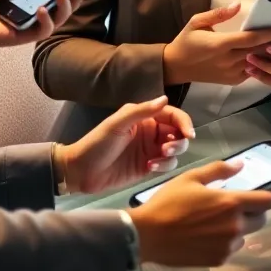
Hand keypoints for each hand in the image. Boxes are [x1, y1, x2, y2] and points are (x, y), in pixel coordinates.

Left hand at [58, 95, 194, 193]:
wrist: (81, 171)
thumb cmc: (96, 143)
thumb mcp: (117, 123)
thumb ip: (142, 111)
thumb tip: (165, 99)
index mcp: (144, 118)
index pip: (172, 116)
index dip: (183, 123)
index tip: (189, 134)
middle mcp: (151, 133)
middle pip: (178, 133)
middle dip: (179, 140)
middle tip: (168, 148)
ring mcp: (150, 150)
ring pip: (175, 150)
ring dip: (172, 154)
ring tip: (157, 159)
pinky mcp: (148, 167)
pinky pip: (166, 165)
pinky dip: (164, 166)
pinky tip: (149, 167)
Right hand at [127, 160, 270, 266]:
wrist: (147, 235)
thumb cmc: (168, 203)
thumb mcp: (191, 178)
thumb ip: (220, 170)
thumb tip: (241, 165)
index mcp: (232, 203)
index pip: (269, 201)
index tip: (269, 194)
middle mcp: (235, 226)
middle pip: (261, 219)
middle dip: (254, 211)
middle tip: (235, 206)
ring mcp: (228, 245)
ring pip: (246, 235)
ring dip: (239, 228)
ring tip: (216, 222)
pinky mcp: (218, 260)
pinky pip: (231, 248)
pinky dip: (225, 242)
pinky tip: (207, 236)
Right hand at [163, 3, 270, 86]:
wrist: (176, 67)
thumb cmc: (187, 41)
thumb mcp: (197, 22)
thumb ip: (218, 14)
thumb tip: (238, 5)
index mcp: (219, 44)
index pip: (251, 39)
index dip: (270, 33)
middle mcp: (228, 60)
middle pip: (259, 51)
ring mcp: (231, 73)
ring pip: (258, 63)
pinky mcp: (232, 80)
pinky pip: (252, 72)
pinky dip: (263, 64)